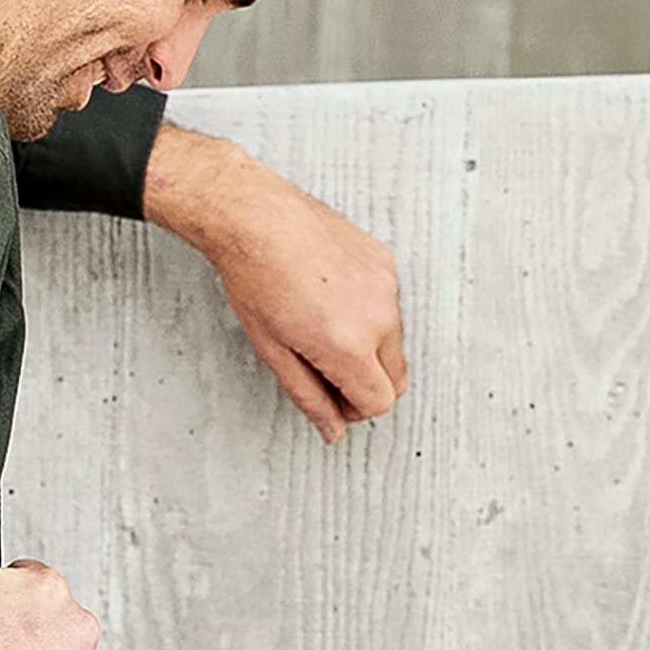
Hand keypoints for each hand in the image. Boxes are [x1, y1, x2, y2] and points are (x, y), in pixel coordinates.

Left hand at [143, 124, 409, 444]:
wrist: (257, 217)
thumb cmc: (254, 280)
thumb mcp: (273, 350)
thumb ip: (310, 396)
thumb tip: (333, 432)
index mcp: (348, 345)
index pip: (378, 403)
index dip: (351, 409)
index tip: (330, 399)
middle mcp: (378, 317)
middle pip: (395, 378)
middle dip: (364, 384)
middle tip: (322, 368)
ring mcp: (386, 287)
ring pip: (393, 341)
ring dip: (365, 347)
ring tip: (316, 323)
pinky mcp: (385, 263)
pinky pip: (387, 304)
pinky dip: (365, 312)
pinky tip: (326, 295)